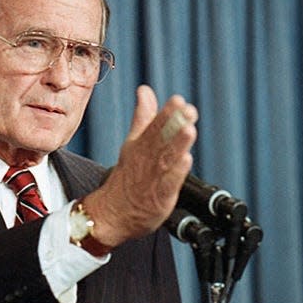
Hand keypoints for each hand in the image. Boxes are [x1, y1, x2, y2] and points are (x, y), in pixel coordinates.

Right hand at [85, 85, 198, 246]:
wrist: (112, 212)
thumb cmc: (127, 176)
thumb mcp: (133, 142)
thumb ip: (143, 116)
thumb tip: (145, 90)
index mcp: (140, 145)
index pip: (154, 126)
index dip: (167, 113)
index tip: (178, 100)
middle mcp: (146, 159)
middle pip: (161, 139)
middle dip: (174, 124)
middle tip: (188, 110)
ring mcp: (153, 177)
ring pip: (166, 158)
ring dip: (177, 144)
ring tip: (189, 130)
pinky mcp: (159, 197)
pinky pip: (168, 183)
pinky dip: (177, 172)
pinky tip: (186, 161)